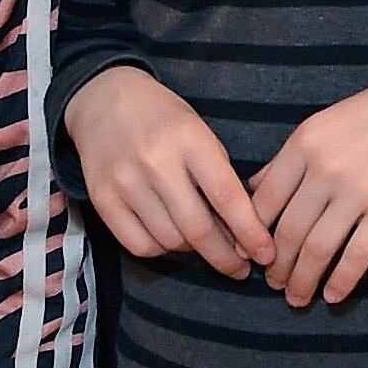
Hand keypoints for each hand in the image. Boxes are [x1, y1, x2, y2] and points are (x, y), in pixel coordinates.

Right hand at [73, 65, 274, 277]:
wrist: (104, 98)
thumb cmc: (164, 119)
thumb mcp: (201, 133)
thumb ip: (221, 178)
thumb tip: (241, 234)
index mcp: (190, 139)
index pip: (227, 196)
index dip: (250, 233)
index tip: (266, 255)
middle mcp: (156, 161)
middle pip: (197, 228)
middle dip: (225, 257)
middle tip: (241, 269)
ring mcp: (125, 181)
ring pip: (170, 241)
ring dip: (193, 251)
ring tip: (204, 242)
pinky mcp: (101, 199)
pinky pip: (140, 245)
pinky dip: (161, 250)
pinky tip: (171, 237)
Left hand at [248, 61, 367, 306]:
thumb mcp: (323, 124)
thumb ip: (287, 158)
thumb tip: (252, 188)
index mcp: (303, 144)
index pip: (262, 202)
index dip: (251, 236)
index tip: (250, 255)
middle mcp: (325, 168)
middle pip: (287, 231)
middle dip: (276, 266)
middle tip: (272, 283)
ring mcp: (358, 191)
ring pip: (318, 248)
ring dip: (302, 280)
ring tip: (296, 298)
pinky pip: (358, 255)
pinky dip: (342, 281)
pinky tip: (333, 297)